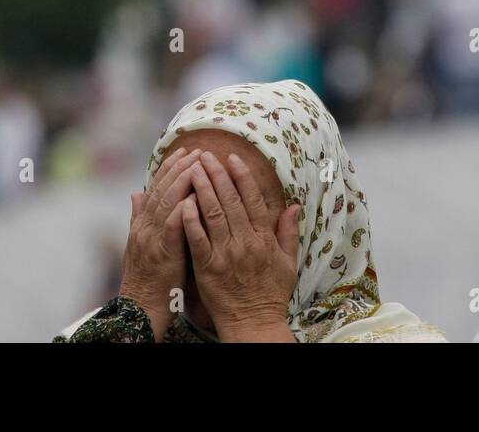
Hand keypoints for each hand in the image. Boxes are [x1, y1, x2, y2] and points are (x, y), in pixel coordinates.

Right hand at [117, 146, 202, 339]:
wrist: (140, 309)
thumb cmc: (147, 279)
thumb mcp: (140, 245)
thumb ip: (139, 218)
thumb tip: (136, 192)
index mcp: (142, 225)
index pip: (156, 188)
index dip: (170, 168)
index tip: (185, 151)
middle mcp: (145, 228)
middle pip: (162, 190)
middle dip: (180, 167)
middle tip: (198, 150)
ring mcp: (152, 240)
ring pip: (166, 203)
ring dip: (182, 181)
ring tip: (198, 164)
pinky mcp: (163, 255)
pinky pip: (172, 228)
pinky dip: (182, 210)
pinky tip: (193, 197)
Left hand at [181, 151, 300, 342]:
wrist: (254, 323)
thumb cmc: (271, 294)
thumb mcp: (289, 262)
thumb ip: (289, 232)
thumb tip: (294, 206)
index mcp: (265, 239)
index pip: (252, 199)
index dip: (241, 177)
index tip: (232, 158)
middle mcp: (246, 242)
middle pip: (230, 201)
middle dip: (217, 175)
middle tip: (206, 155)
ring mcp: (226, 255)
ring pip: (213, 214)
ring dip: (202, 189)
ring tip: (192, 170)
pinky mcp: (208, 268)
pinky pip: (197, 239)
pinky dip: (190, 220)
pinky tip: (184, 203)